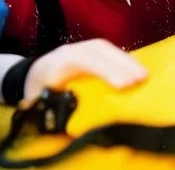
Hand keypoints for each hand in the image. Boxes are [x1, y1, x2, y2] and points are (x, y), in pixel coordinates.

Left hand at [23, 39, 146, 100]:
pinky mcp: (89, 50)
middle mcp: (71, 51)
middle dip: (122, 63)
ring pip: (105, 48)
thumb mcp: (44, 105)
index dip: (105, 71)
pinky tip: (136, 68)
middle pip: (98, 50)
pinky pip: (107, 51)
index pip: (83, 62)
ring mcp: (81, 47)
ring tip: (144, 74)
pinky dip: (123, 59)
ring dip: (126, 60)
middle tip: (142, 78)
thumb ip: (60, 112)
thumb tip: (80, 126)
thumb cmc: (38, 92)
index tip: (123, 85)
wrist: (31, 74)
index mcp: (58, 64)